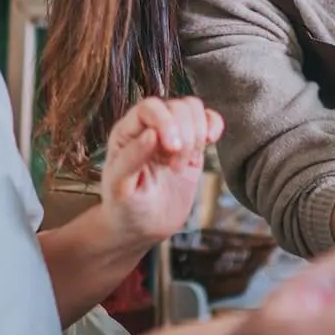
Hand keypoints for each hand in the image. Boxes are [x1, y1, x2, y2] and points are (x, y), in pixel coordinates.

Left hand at [97, 97, 223, 250]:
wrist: (143, 227)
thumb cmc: (124, 207)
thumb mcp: (120, 188)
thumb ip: (132, 159)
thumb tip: (151, 133)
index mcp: (127, 132)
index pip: (149, 107)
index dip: (166, 122)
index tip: (172, 150)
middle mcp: (149, 127)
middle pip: (177, 107)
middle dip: (184, 137)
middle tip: (175, 168)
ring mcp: (172, 134)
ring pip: (192, 109)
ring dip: (197, 135)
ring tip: (185, 165)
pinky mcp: (192, 145)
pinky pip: (207, 119)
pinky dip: (214, 124)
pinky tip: (210, 142)